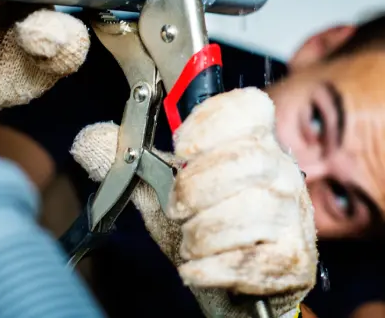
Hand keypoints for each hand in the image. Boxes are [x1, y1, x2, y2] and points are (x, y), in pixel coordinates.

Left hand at [72, 88, 317, 317]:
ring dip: (203, 232)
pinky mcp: (294, 257)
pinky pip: (255, 259)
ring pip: (252, 210)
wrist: (236, 278)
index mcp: (254, 141)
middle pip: (248, 160)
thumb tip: (90, 138)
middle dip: (198, 186)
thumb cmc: (206, 222)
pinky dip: (214, 267)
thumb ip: (129, 161)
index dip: (214, 120)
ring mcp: (293, 214)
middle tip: (176, 206)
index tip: (182, 147)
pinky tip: (198, 267)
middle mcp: (281, 170)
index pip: (250, 107)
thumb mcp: (164, 187)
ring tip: (189, 241)